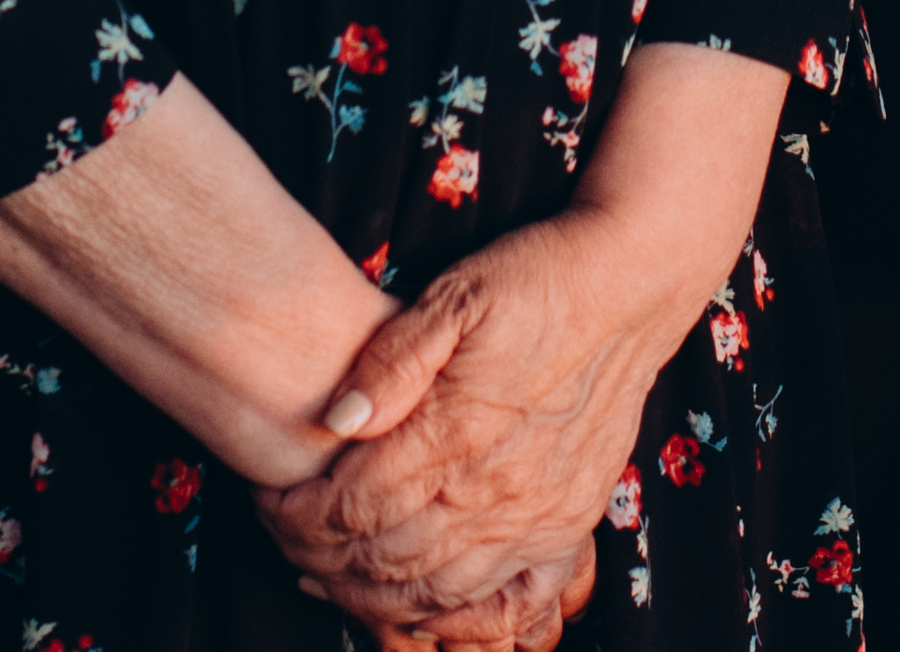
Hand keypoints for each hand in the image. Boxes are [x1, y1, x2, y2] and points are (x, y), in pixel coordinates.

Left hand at [262, 210, 695, 635]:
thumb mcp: (454, 294)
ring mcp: (537, 516)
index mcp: (457, 431)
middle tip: (286, 539)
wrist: (631, 284)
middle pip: (384, 558)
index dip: (297, 516)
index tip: (269, 501)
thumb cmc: (536, 282)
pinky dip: (460, 616)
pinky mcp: (569, 524)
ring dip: (373, 594)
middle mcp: (496, 489)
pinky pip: (510, 600)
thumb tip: (335, 419)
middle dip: (320, 558)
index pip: (353, 506)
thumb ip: (390, 358)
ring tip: (331, 572)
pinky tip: (425, 610)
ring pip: (436, 590)